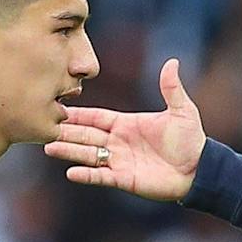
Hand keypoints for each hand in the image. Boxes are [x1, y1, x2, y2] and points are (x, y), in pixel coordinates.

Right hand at [44, 58, 206, 201]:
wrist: (201, 170)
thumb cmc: (192, 141)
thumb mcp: (181, 111)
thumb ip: (171, 89)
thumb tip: (172, 61)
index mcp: (126, 124)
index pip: (96, 117)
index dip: (78, 113)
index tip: (57, 106)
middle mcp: (118, 142)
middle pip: (86, 135)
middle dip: (65, 131)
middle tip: (41, 124)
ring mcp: (120, 161)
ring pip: (88, 155)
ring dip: (69, 151)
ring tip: (47, 147)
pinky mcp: (125, 179)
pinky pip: (102, 177)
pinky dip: (87, 175)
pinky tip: (71, 172)